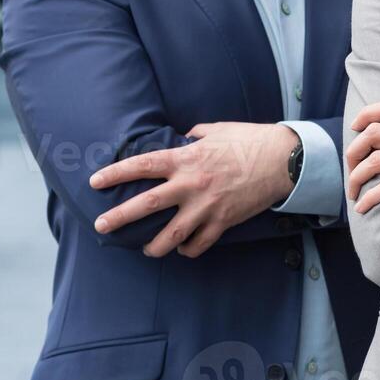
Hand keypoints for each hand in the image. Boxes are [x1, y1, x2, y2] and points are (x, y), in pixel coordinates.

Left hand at [89, 121, 298, 257]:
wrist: (283, 160)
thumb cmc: (250, 140)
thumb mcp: (218, 129)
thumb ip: (195, 135)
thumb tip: (184, 137)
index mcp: (187, 158)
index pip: (142, 166)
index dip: (116, 174)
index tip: (95, 182)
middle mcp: (192, 184)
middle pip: (146, 204)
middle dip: (119, 216)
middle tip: (101, 225)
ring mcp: (207, 206)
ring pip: (171, 235)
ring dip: (154, 246)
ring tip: (145, 249)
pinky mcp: (223, 221)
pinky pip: (199, 244)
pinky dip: (188, 249)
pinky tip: (183, 249)